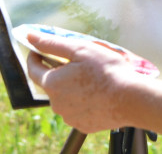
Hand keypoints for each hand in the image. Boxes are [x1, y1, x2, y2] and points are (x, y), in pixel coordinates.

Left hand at [25, 32, 141, 133]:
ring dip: (70, 87)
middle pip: (50, 84)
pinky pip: (76, 110)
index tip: (38, 49)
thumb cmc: (106, 71)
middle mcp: (56, 104)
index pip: (33, 70)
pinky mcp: (83, 125)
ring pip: (64, 98)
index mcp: (53, 83)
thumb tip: (31, 36)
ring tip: (89, 78)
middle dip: (57, 71)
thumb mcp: (79, 49)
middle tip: (74, 61)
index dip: (34, 57)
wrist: (131, 99)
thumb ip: (52, 43)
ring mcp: (69, 116)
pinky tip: (95, 93)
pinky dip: (81, 101)